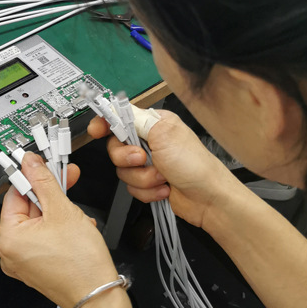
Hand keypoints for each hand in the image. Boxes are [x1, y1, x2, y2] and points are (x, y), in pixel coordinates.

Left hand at [0, 153, 127, 307]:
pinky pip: (45, 235)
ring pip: (41, 220)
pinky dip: (60, 228)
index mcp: (8, 237)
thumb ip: (44, 181)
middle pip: (30, 206)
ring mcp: (24, 260)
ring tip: (77, 216)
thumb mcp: (62, 210)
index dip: (33, 175)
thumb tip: (31, 163)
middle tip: (67, 181)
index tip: (42, 164)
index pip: (16, 192)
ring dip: (60, 212)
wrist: (100, 297)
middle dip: (52, 196)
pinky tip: (77, 228)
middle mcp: (11, 251)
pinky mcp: (37, 265)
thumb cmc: (81, 265)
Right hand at [88, 110, 235, 227]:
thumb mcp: (163, 134)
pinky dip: (147, 191)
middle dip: (127, 158)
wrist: (210, 200)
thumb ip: (134, 120)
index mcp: (152, 123)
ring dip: (142, 178)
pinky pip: (131, 187)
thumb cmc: (193, 163)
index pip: (120, 117)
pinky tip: (164, 189)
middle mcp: (148, 142)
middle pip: (116, 147)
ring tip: (162, 178)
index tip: (97, 131)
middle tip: (144, 159)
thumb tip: (114, 107)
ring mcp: (148, 164)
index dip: (105, 124)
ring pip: (122, 170)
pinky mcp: (149, 183)